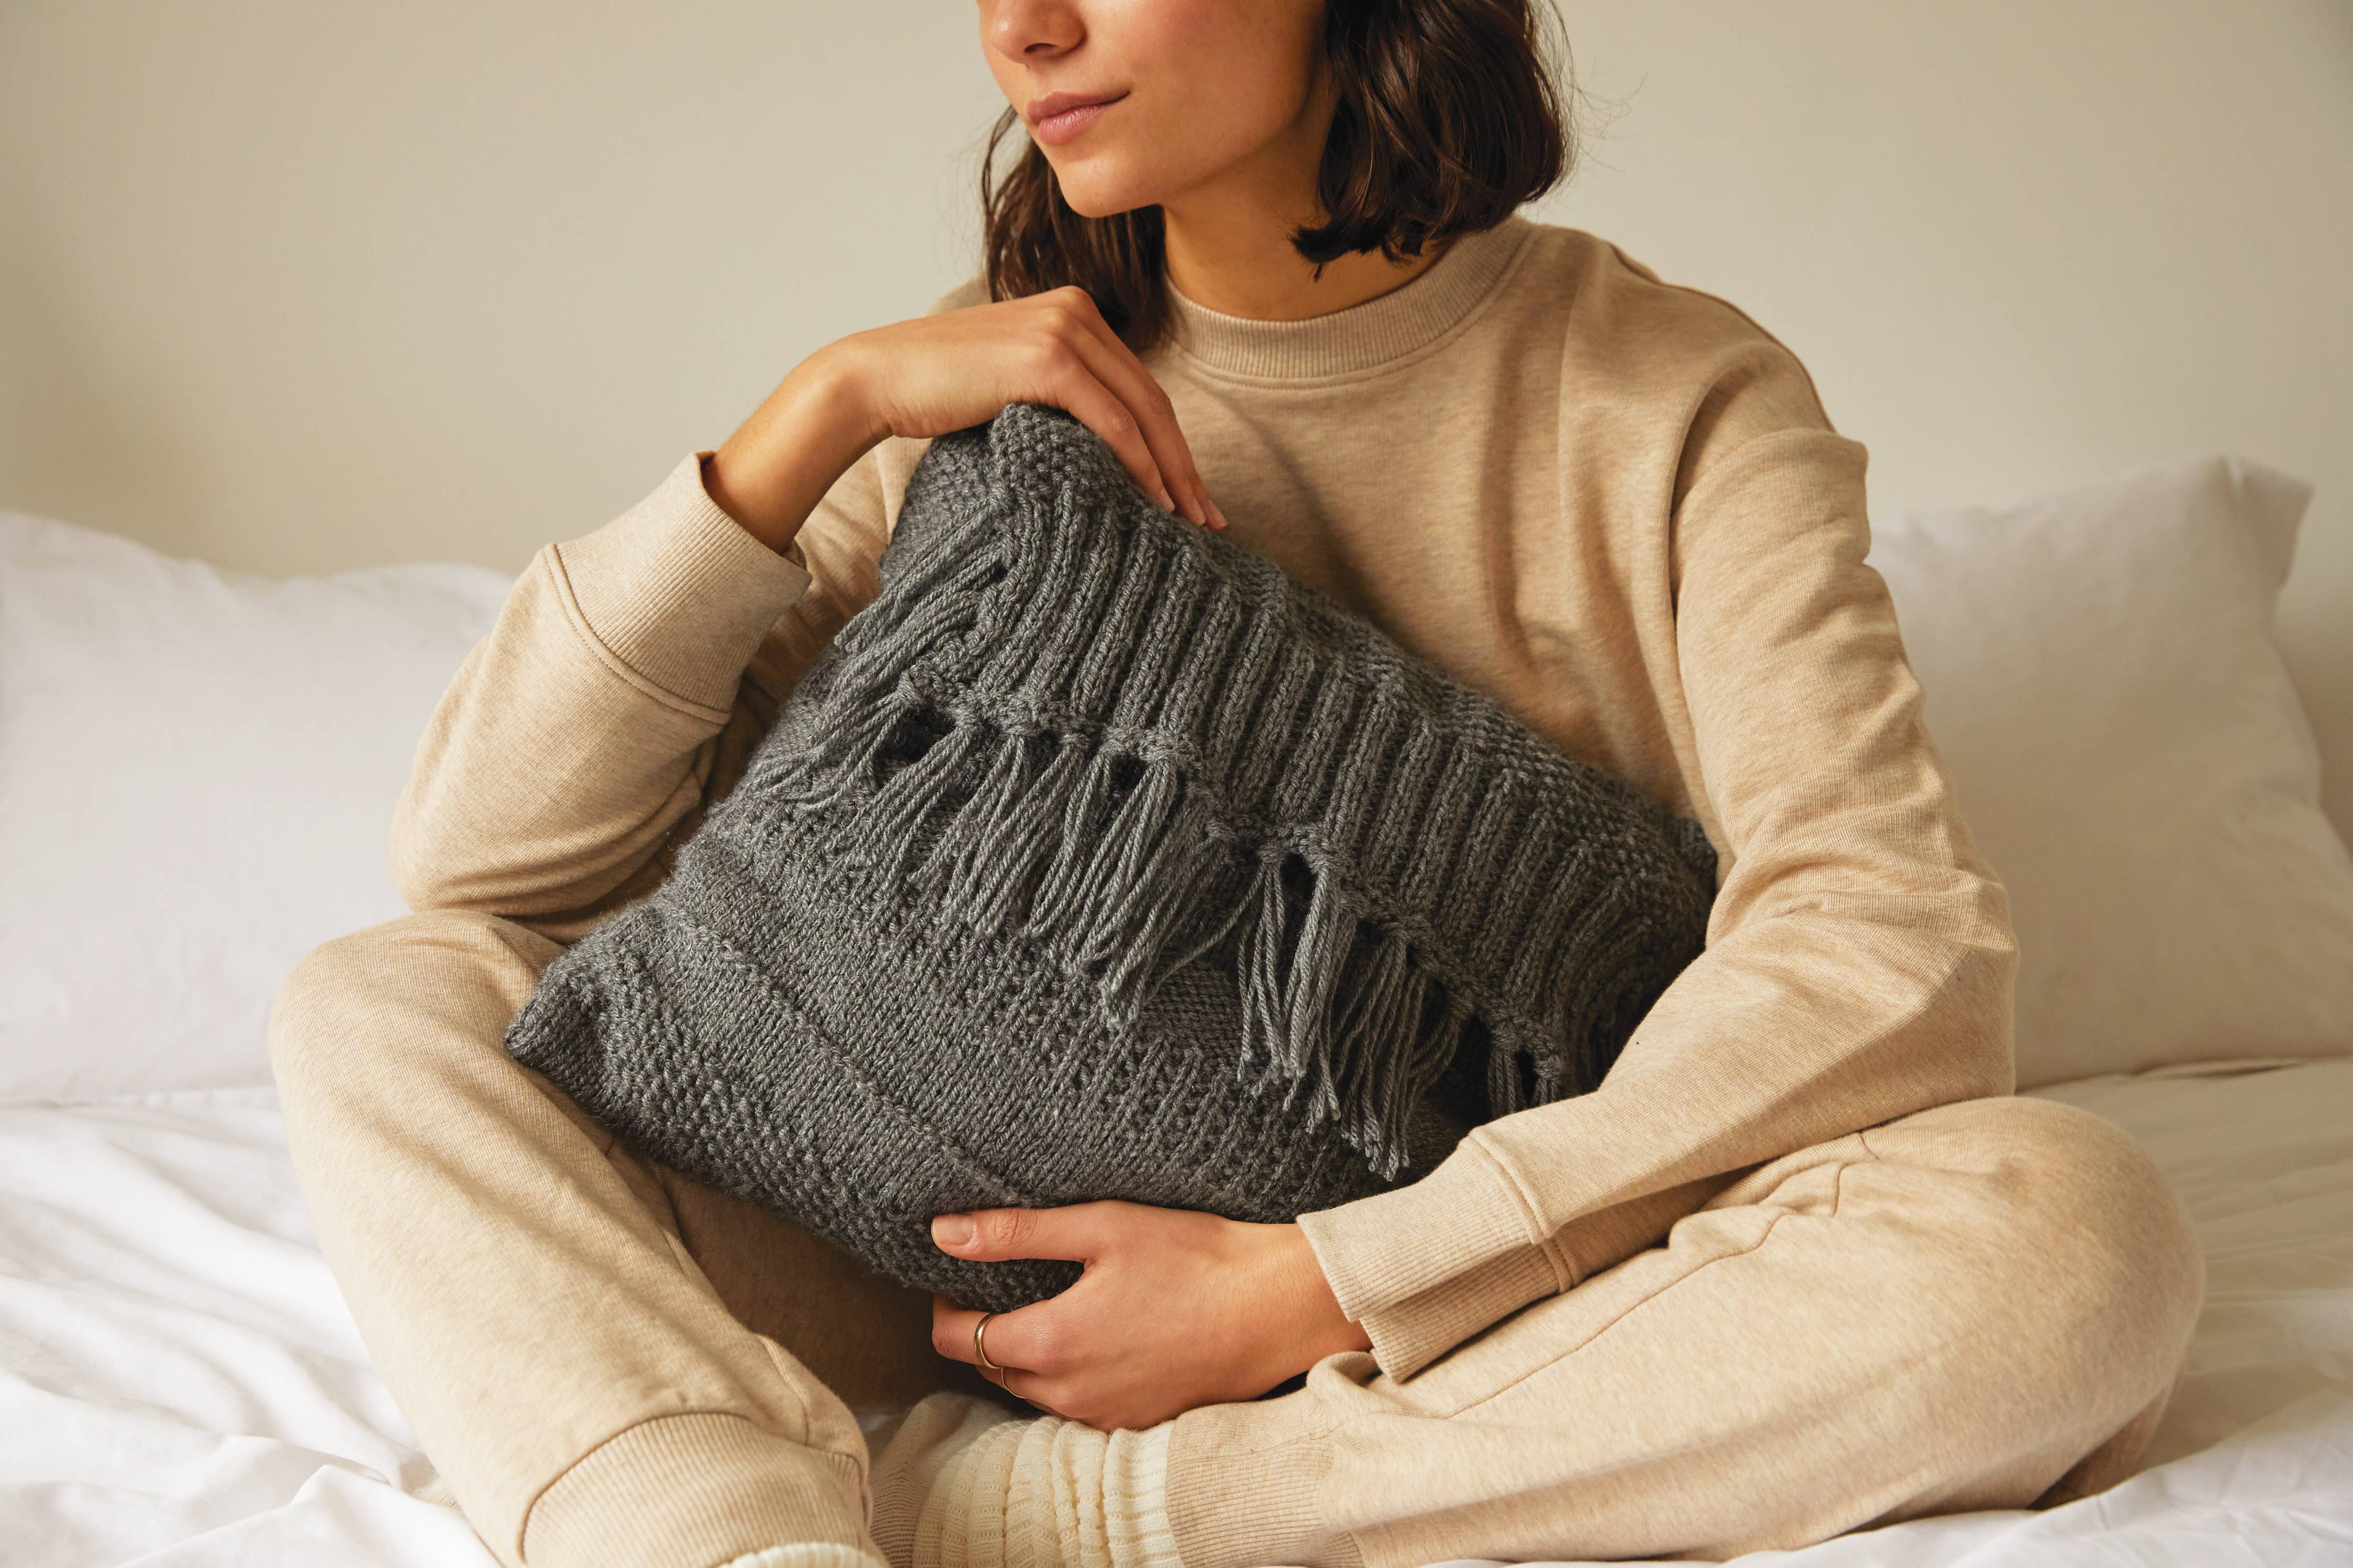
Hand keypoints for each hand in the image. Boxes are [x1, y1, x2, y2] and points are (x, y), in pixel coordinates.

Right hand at [704, 286, 1229, 551]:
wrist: (874, 378)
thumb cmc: (936, 394)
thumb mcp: (1014, 387)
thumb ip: (1062, 401)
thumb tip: (1110, 456)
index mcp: (1073, 311)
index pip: (1138, 386)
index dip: (1172, 445)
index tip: (1192, 496)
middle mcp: (1076, 309)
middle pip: (1151, 399)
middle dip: (1184, 465)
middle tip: (1208, 519)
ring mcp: (1062, 328)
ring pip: (1141, 411)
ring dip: (1170, 472)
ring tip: (1188, 523)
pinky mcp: (1045, 357)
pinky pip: (1111, 420)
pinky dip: (1138, 464)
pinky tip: (1152, 501)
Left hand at [926, 1201, 1372, 1431]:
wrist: (1277, 1308)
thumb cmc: (1195, 1258)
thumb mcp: (1101, 1228)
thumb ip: (1016, 1233)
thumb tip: (944, 1232)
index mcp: (1050, 1344)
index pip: (955, 1339)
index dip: (945, 1303)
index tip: (960, 1272)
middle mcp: (1068, 1394)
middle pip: (990, 1367)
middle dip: (981, 1327)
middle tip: (1003, 1281)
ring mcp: (1103, 1416)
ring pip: (1031, 1390)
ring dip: (1024, 1353)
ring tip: (1050, 1301)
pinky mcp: (1135, 1423)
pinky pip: (1075, 1404)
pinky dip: (1068, 1374)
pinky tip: (1096, 1333)